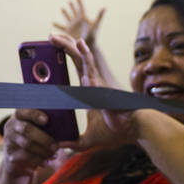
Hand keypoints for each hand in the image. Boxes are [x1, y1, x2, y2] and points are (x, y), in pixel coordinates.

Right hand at [1, 109, 60, 178]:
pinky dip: (39, 160)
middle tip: (56, 146)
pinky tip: (46, 162)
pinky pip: (26, 158)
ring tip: (54, 155)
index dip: (34, 114)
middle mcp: (11, 127)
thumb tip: (70, 136)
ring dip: (43, 151)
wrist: (18, 161)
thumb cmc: (34, 140)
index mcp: (19, 116)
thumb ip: (49, 127)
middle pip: (26, 129)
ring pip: (27, 144)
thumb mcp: (39, 130)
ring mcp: (9, 142)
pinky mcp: (11, 156)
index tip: (46, 120)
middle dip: (44, 138)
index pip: (23, 111)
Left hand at [51, 33, 137, 149]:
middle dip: (63, 46)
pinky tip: (78, 45)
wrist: (134, 132)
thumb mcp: (87, 140)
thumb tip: (58, 147)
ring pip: (82, 59)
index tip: (51, 50)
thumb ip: (72, 142)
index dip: (64, 58)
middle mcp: (94, 82)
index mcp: (90, 89)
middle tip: (49, 37)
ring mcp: (98, 83)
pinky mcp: (103, 87)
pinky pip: (92, 70)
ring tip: (55, 37)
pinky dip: (84, 56)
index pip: (75, 69)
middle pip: (76, 59)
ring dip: (68, 46)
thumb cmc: (116, 133)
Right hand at [52, 0, 104, 48]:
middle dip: (72, 6)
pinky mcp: (68, 31)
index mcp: (83, 18)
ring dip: (65, 13)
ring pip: (67, 17)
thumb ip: (99, 16)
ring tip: (62, 8)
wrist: (87, 45)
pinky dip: (57, 24)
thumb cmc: (92, 35)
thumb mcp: (96, 24)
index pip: (81, 8)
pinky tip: (53, 22)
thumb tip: (105, 7)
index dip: (79, 3)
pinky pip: (61, 27)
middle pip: (74, 11)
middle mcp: (77, 21)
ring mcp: (72, 26)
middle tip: (69, 1)